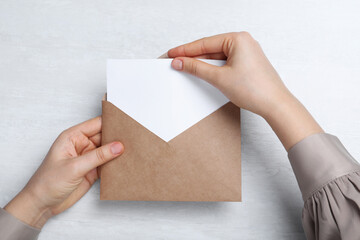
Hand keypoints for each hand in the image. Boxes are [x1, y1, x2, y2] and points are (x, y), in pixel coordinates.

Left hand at [4, 117, 123, 228]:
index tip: (125, 124)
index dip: (111, 123)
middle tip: (133, 139)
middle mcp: (81, 145)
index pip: (96, 124)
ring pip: (108, 150)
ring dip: (118, 152)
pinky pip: (108, 164)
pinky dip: (116, 164)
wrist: (42, 205)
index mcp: (73, 137)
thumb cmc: (47, 182)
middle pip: (104, 137)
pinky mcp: (92, 170)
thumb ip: (98, 156)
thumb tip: (117, 146)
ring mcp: (87, 158)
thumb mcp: (74, 167)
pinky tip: (124, 163)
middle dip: (117, 138)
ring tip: (132, 151)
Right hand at [168, 32, 322, 149]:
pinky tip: (203, 72)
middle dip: (193, 56)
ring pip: (217, 56)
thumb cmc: (255, 89)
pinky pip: (225, 62)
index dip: (185, 50)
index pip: (204, 43)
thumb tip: (180, 62)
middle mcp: (243, 42)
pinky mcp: (247, 63)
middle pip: (210, 48)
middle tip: (176, 61)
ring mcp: (246, 52)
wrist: (275, 105)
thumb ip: (196, 68)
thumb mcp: (219, 78)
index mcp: (238, 39)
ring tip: (186, 68)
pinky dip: (213, 67)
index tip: (172, 54)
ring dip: (203, 63)